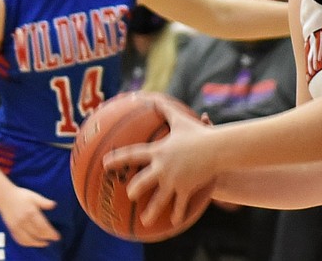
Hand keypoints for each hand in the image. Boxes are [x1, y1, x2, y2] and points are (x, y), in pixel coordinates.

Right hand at [0, 186, 59, 246]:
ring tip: (45, 243)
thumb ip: (44, 202)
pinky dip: (27, 243)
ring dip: (37, 243)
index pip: (42, 227)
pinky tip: (32, 243)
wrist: (5, 197)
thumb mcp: (34, 196)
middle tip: (54, 239)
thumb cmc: (21, 196)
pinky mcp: (11, 229)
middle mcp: (23, 221)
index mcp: (31, 213)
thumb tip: (54, 205)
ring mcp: (16, 226)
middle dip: (46, 238)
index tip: (57, 236)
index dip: (50, 233)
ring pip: (27, 239)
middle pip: (36, 234)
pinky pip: (19, 239)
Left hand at [102, 98, 215, 227]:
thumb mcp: (182, 120)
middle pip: (141, 182)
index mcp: (158, 152)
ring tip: (146, 220)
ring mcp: (173, 180)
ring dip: (151, 212)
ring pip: (158, 200)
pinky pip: (180, 204)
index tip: (105, 164)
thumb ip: (167, 110)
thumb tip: (154, 98)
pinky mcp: (185, 189)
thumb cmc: (199, 132)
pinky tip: (175, 222)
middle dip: (133, 190)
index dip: (117, 159)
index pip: (132, 155)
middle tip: (130, 194)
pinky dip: (178, 213)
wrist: (217, 148)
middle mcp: (162, 168)